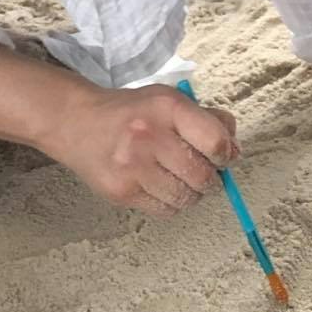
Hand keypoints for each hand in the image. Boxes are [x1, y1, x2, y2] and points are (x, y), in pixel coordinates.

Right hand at [38, 83, 238, 216]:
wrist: (76, 122)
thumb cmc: (132, 113)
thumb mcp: (170, 101)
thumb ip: (208, 119)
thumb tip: (234, 148)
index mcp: (167, 108)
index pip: (215, 142)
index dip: (227, 154)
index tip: (224, 157)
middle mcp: (149, 137)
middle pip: (202, 175)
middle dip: (211, 178)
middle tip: (203, 172)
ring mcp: (132, 168)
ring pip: (185, 198)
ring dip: (192, 193)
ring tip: (182, 179)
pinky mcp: (120, 192)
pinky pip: (165, 211)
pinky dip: (172, 203)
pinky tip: (164, 188)